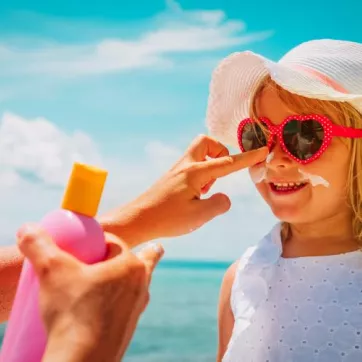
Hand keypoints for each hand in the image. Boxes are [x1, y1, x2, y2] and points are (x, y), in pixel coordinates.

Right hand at [16, 224, 163, 361]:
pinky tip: (118, 305)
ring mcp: (136, 308)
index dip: (99, 240)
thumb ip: (38, 246)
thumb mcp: (51, 271)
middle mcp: (140, 285)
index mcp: (130, 266)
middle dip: (146, 253)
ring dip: (136, 278)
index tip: (86, 244)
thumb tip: (27, 228)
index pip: (114, 243)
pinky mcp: (128, 328)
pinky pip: (129, 306)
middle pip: (139, 262)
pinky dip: (125, 301)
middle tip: (155, 248)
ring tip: (145, 273)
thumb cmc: (72, 313)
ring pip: (138, 284)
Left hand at [100, 135, 267, 245]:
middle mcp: (186, 166)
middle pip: (206, 142)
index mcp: (195, 172)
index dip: (248, 157)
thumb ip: (219, 204)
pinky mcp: (172, 177)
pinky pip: (192, 165)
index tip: (263, 150)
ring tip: (206, 191)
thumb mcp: (199, 215)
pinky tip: (195, 195)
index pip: (228, 162)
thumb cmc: (167, 218)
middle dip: (220, 152)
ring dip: (210, 165)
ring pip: (199, 153)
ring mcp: (177, 170)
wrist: (138, 219)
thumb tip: (224, 197)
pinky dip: (201, 174)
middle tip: (221, 174)